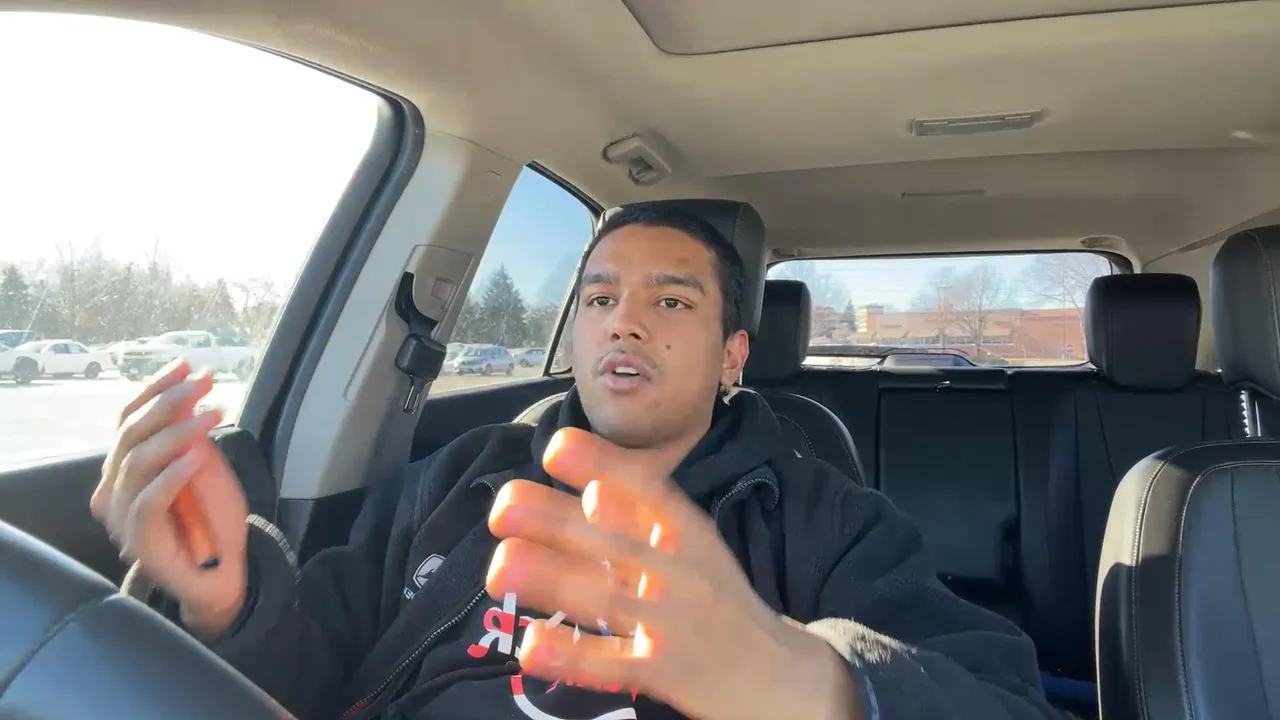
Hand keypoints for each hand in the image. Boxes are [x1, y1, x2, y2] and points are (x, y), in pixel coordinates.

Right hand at [91, 359, 249, 634]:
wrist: (224, 573)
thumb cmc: (213, 520)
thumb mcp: (207, 467)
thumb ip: (193, 436)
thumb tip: (188, 392)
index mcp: (126, 468)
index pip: (128, 420)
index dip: (155, 390)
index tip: (186, 366)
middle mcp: (114, 490)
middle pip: (130, 435)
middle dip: (168, 402)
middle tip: (204, 383)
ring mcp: (121, 516)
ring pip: (136, 463)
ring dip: (175, 433)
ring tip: (210, 415)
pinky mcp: (139, 541)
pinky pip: (147, 502)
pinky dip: (172, 475)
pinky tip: (196, 456)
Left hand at [487, 428, 859, 719]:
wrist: (782, 677)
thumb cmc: (722, 603)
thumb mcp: (697, 550)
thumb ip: (647, 521)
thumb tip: (592, 486)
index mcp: (691, 535)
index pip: (647, 491)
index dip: (603, 466)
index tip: (557, 448)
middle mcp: (683, 572)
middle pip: (615, 542)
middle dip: (557, 521)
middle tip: (503, 506)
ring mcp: (675, 623)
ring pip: (607, 599)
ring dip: (552, 579)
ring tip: (502, 564)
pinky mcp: (666, 672)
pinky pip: (612, 663)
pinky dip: (571, 653)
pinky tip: (531, 643)